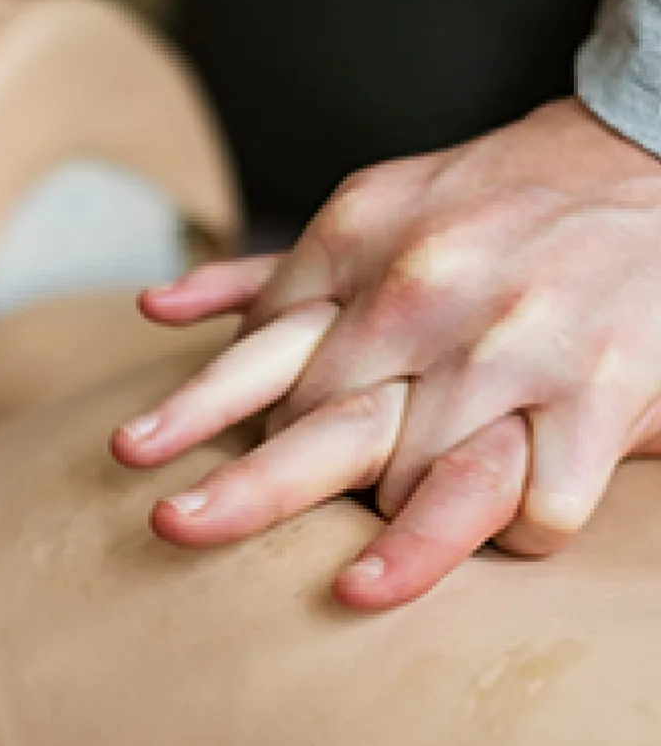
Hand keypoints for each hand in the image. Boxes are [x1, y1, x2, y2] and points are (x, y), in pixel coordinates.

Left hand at [111, 99, 660, 608]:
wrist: (651, 157)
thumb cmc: (499, 200)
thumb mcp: (376, 209)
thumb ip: (271, 272)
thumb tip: (157, 307)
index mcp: (367, 251)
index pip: (263, 347)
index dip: (197, 412)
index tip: (137, 457)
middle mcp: (431, 298)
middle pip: (325, 420)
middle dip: (251, 489)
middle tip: (177, 530)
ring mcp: (515, 348)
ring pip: (428, 479)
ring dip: (398, 540)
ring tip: (355, 588)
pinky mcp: (602, 394)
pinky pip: (541, 503)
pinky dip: (519, 534)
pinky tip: (508, 537)